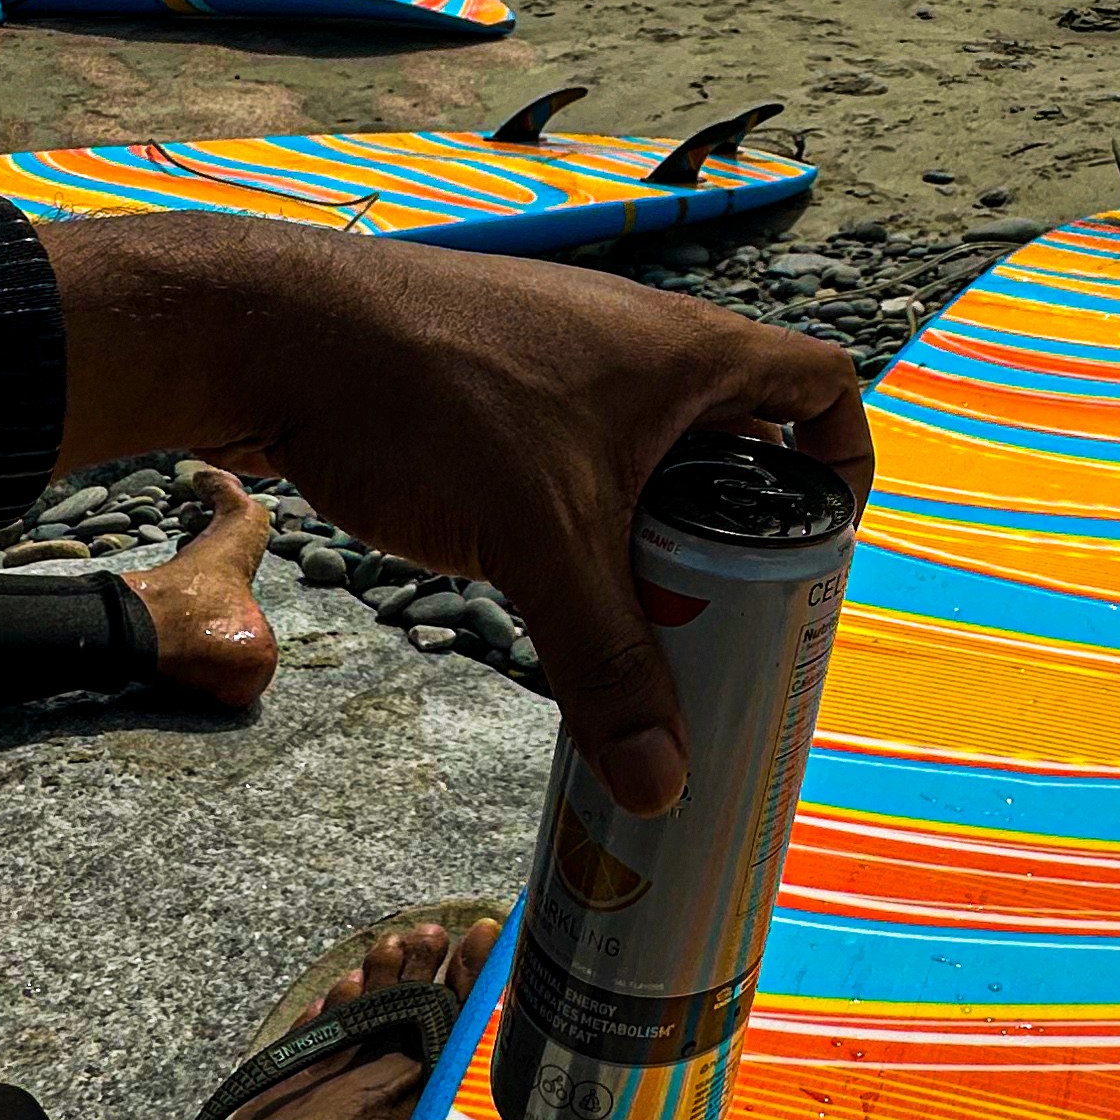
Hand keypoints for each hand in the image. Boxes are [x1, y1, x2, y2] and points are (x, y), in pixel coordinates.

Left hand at [41, 219, 866, 811]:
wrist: (276, 332)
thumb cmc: (429, 397)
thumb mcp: (536, 539)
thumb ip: (605, 662)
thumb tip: (665, 787)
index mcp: (688, 352)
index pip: (820, 386)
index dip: (843, 462)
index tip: (825, 544)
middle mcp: (639, 348)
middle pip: (739, 440)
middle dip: (744, 533)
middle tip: (736, 624)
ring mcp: (566, 368)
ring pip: (651, 459)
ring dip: (659, 537)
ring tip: (650, 629)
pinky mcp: (501, 394)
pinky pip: (581, 463)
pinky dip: (589, 526)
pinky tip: (554, 593)